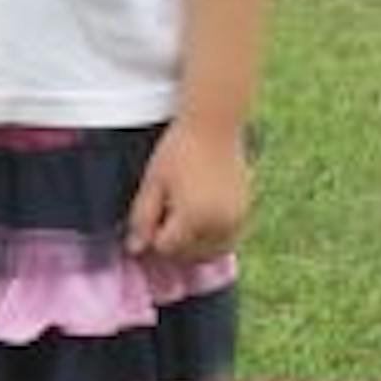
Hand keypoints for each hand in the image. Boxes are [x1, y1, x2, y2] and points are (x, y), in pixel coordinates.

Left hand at [125, 122, 251, 264]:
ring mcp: (236, 220)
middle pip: (188, 255)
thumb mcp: (152, 183)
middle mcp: (219, 225)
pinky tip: (200, 217)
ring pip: (210, 253)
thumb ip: (142, 218)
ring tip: (182, 217)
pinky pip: (226, 240)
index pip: (165, 248)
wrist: (215, 126)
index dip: (152, 235)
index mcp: (193, 218)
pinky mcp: (245, 213)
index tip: (151, 213)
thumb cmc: (178, 150)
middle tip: (166, 212)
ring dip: (193, 245)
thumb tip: (135, 249)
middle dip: (172, 242)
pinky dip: (211, 238)